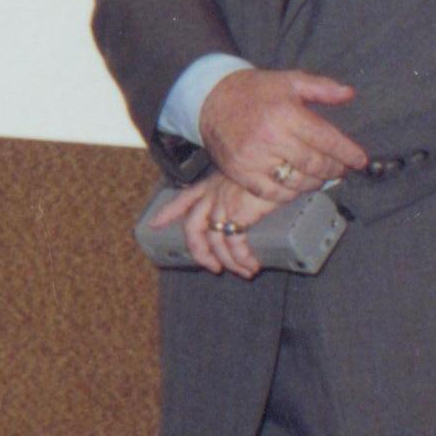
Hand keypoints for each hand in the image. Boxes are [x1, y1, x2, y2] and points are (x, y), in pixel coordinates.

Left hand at [156, 176, 270, 279]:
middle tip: (212, 266)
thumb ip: (243, 188)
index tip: (154, 224)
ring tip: (242, 272)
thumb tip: (252, 204)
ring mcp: (223, 203)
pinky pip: (234, 244)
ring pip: (214, 240)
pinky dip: (242, 258)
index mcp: (213, 184)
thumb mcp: (248, 175)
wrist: (281, 163)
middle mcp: (213, 194)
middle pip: (193, 227)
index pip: (184, 198)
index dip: (168, 212)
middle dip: (199, 251)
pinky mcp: (238, 213)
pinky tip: (251, 265)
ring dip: (228, 261)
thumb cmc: (270, 169)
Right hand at [196, 67, 365, 208]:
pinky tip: (295, 184)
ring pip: (296, 182)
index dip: (348, 153)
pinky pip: (273, 193)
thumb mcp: (289, 80)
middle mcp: (270, 137)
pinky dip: (289, 193)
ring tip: (320, 176)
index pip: (326, 140)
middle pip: (315, 165)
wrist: (210, 99)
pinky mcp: (240, 173)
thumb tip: (350, 94)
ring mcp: (253, 158)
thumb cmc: (254, 91)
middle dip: (334, 169)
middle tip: (340, 169)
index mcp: (285, 113)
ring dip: (314, 182)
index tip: (360, 160)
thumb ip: (322, 87)